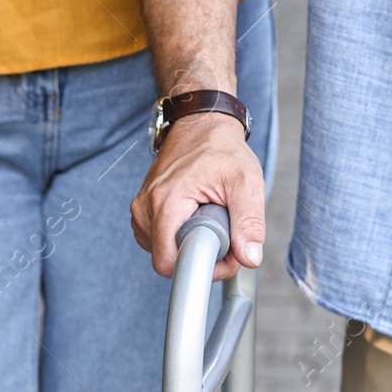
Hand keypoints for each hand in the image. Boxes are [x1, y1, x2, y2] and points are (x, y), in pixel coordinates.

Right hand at [131, 113, 265, 279]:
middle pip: (169, 259)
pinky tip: (196, 219)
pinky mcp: (144, 210)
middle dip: (200, 254)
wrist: (201, 124)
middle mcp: (145, 208)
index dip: (202, 267)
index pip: (169, 263)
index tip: (225, 254)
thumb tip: (249, 258)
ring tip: (211, 219)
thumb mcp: (245, 182)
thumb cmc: (222, 149)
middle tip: (224, 231)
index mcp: (166, 202)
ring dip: (191, 245)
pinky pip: (160, 240)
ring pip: (164, 252)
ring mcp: (141, 209)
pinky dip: (180, 236)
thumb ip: (250, 222)